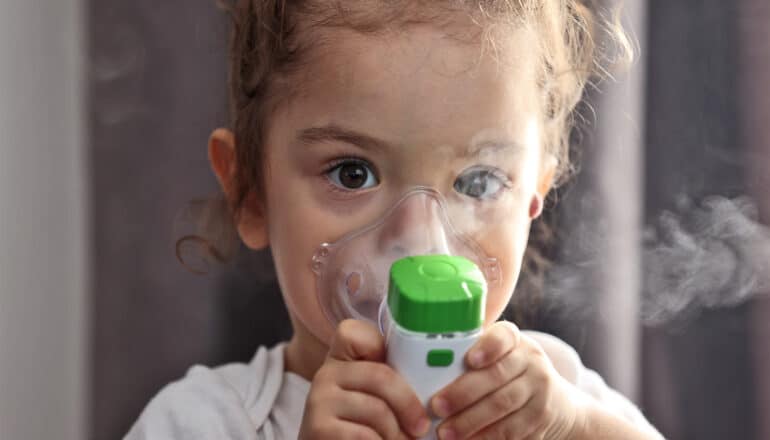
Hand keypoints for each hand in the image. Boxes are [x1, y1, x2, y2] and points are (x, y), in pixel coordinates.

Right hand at [299, 319, 431, 439]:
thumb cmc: (359, 427)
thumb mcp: (371, 395)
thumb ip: (389, 380)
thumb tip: (433, 376)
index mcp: (340, 359)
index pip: (357, 334)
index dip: (381, 347)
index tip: (402, 371)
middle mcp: (326, 374)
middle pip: (381, 377)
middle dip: (409, 406)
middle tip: (421, 427)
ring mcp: (319, 401)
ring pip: (377, 410)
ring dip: (398, 434)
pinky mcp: (319, 428)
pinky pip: (365, 435)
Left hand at [430, 321, 586, 439]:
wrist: (552, 400)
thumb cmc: (505, 372)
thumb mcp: (496, 355)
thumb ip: (468, 355)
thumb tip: (421, 365)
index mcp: (514, 340)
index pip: (503, 337)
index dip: (487, 348)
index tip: (469, 360)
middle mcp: (530, 361)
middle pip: (496, 376)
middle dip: (463, 394)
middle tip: (436, 407)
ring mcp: (539, 390)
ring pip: (502, 406)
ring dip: (470, 422)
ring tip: (445, 433)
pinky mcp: (540, 417)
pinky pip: (511, 430)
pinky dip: (486, 437)